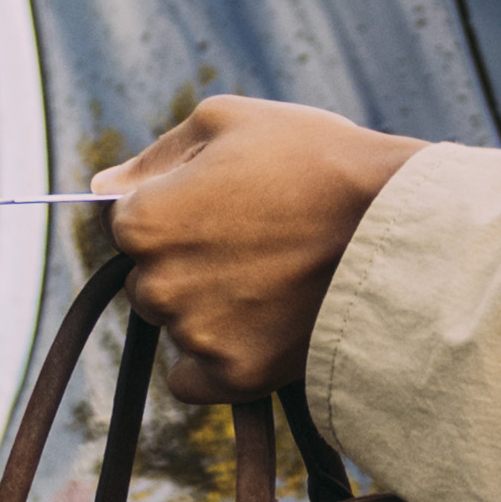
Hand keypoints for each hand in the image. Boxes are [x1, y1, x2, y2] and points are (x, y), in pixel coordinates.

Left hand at [95, 95, 424, 397]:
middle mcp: (155, 284)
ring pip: (177, 326)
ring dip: (209, 310)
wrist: (400, 230)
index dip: (177, 210)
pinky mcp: (234, 378)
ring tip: (276, 280)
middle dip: (188, 264)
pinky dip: (218, 360)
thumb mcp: (228, 121)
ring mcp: (195, 336)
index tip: (228, 206)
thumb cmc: (317, 160)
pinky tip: (262, 328)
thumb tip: (100, 187)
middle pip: (148, 280)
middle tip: (258, 244)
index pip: (126, 224)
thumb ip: (154, 156)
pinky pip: (194, 380)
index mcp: (142, 221)